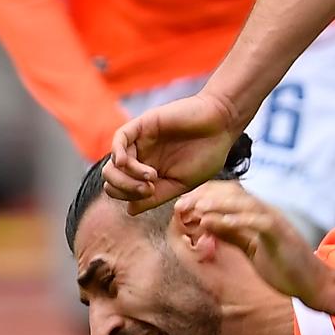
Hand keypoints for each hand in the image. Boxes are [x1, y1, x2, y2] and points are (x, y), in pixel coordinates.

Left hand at [105, 91, 241, 212]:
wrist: (222, 124)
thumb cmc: (208, 153)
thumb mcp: (182, 184)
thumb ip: (156, 196)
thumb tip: (130, 210)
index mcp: (150, 174)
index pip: (123, 191)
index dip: (131, 198)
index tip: (152, 194)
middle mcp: (141, 159)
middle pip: (112, 179)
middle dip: (125, 190)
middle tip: (149, 189)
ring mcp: (140, 142)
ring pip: (112, 164)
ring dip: (125, 177)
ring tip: (151, 176)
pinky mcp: (142, 125)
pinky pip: (119, 140)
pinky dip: (117, 154)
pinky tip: (127, 163)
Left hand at [176, 181, 332, 306]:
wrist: (313, 283)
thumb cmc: (283, 266)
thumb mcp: (250, 248)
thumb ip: (231, 234)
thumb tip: (205, 222)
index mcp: (257, 214)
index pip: (228, 194)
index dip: (204, 195)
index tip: (182, 205)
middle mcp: (266, 212)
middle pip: (233, 192)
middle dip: (205, 196)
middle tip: (183, 205)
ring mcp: (275, 221)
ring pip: (244, 202)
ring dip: (218, 204)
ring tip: (197, 208)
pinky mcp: (281, 234)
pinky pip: (258, 221)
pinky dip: (237, 219)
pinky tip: (218, 222)